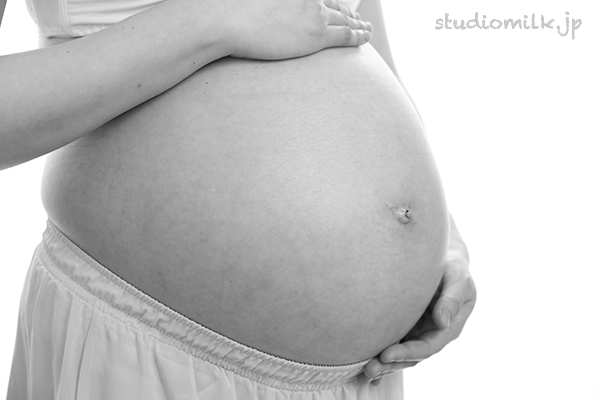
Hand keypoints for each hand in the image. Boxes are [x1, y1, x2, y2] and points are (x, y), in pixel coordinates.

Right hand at [220, 0, 371, 59]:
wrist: (228, 20)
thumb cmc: (231, 12)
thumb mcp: (254, 4)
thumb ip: (268, 6)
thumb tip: (269, 17)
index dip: (335, 4)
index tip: (343, 9)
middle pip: (336, 6)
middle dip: (351, 13)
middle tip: (360, 19)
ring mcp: (313, 15)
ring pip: (345, 20)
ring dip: (359, 25)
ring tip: (368, 30)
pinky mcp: (315, 35)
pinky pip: (345, 36)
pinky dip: (359, 36)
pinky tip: (366, 37)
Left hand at [361, 255, 476, 384]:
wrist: (442, 261)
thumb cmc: (454, 269)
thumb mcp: (459, 280)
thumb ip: (453, 299)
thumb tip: (443, 322)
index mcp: (447, 329)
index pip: (426, 347)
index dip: (407, 353)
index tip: (386, 355)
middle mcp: (431, 334)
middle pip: (410, 356)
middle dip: (390, 365)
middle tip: (369, 369)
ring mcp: (416, 332)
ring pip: (399, 354)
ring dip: (382, 364)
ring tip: (363, 371)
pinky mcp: (404, 326)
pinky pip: (391, 343)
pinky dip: (380, 357)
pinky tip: (362, 368)